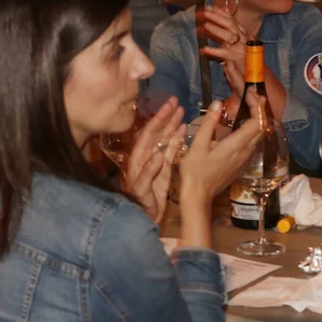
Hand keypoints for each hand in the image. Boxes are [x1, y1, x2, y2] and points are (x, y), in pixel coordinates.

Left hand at [124, 98, 185, 224]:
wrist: (142, 220)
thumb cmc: (138, 206)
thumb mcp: (141, 191)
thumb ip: (147, 173)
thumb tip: (159, 156)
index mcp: (139, 158)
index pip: (149, 134)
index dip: (159, 119)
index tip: (168, 106)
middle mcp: (147, 156)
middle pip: (157, 132)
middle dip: (166, 117)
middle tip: (176, 102)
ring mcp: (156, 162)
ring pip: (165, 139)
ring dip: (172, 125)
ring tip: (182, 111)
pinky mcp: (164, 170)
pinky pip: (171, 151)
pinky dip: (177, 139)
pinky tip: (183, 129)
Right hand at [178, 95, 262, 202]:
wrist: (198, 195)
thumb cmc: (195, 170)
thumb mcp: (198, 145)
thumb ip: (209, 123)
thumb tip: (217, 102)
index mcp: (236, 145)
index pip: (256, 122)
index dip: (256, 106)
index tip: (251, 93)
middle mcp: (245, 152)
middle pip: (260, 128)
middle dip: (259, 110)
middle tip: (251, 95)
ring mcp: (245, 159)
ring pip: (258, 136)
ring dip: (256, 120)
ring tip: (249, 106)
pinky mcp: (241, 164)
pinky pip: (252, 144)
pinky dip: (251, 130)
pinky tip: (242, 126)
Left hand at [198, 7, 248, 93]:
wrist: (255, 74)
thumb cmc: (244, 59)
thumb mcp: (235, 43)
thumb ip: (228, 32)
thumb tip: (221, 17)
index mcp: (242, 33)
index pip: (231, 19)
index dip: (221, 12)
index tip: (210, 6)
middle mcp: (243, 38)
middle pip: (230, 24)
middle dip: (218, 17)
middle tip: (205, 11)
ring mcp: (241, 48)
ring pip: (229, 36)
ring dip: (217, 29)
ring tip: (205, 25)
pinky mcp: (238, 58)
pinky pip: (225, 53)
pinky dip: (215, 51)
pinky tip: (204, 49)